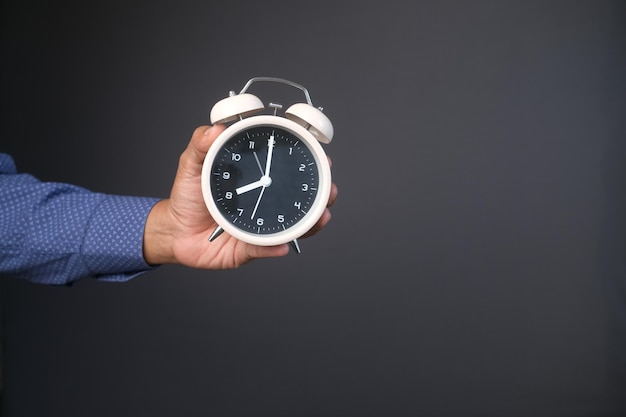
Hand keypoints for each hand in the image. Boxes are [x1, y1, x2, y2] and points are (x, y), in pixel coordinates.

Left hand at [142, 125, 337, 268]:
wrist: (175, 231)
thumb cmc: (188, 195)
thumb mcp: (192, 164)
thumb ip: (201, 144)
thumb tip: (216, 129)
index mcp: (258, 177)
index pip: (288, 168)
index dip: (310, 161)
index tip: (323, 155)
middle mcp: (266, 200)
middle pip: (303, 198)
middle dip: (323, 194)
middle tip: (329, 188)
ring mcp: (262, 224)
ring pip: (295, 225)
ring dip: (311, 223)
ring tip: (321, 217)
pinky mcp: (251, 247)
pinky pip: (266, 248)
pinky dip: (275, 248)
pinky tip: (283, 246)